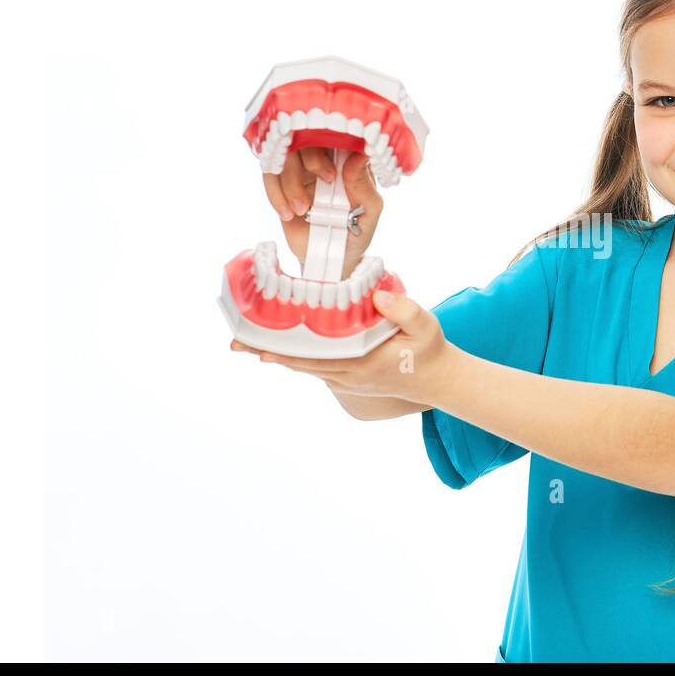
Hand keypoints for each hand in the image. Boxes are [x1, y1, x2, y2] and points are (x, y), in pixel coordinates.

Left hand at [229, 289, 455, 403]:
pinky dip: (294, 358)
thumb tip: (376, 295)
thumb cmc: (429, 350)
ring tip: (246, 344)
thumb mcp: (426, 325)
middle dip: (267, 352)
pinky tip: (278, 348)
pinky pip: (314, 367)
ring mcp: (346, 379)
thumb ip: (404, 309)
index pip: (315, 356)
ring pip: (304, 367)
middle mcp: (347, 375)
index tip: (259, 344)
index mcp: (362, 363)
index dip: (286, 350)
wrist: (439, 380)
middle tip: (235, 343)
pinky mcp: (347, 377)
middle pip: (300, 363)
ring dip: (276, 355)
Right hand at [262, 149, 383, 275]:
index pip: (339, 134)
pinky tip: (287, 215)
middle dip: (312, 159)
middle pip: (309, 138)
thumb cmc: (356, 231)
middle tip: (323, 181)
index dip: (333, 143)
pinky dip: (275, 194)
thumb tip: (361, 155)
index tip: (333, 172)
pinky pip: (270, 175)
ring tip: (302, 209)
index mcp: (348, 159)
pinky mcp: (281, 183)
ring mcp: (300, 169)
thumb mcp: (369, 211)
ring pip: (285, 155)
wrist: (330, 258)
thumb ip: (364, 184)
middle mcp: (324, 159)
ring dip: (290, 182)